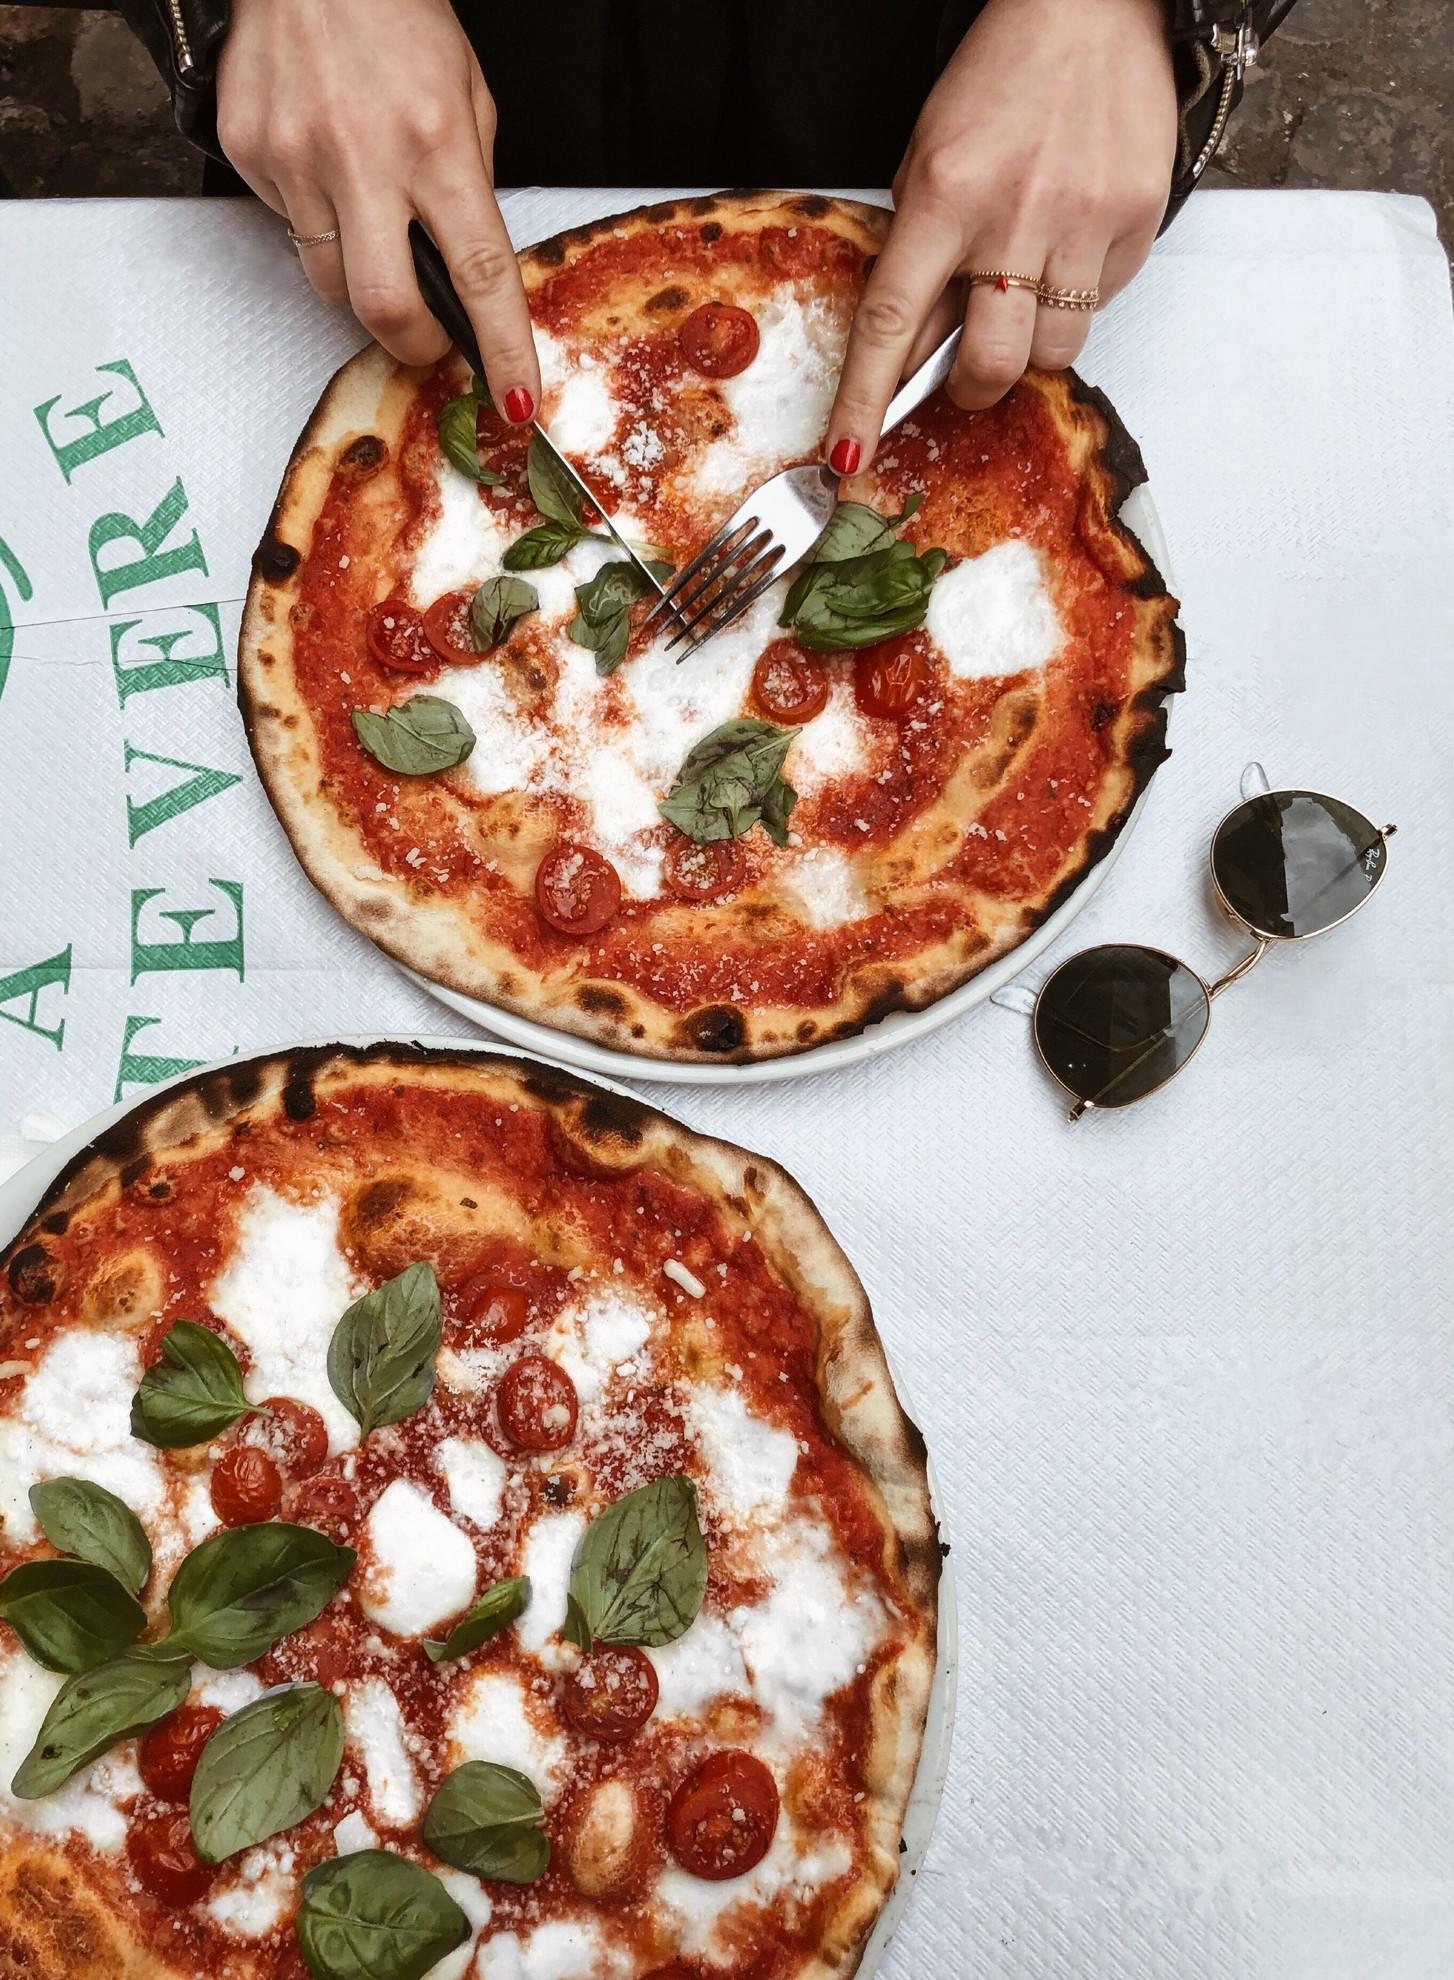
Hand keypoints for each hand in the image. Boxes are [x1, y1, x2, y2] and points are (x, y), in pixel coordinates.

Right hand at [217, 0, 538, 418]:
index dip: (500, 348)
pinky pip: (288, 226)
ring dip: (359, 274)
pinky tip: (322, 160)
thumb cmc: (393, 15)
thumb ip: (469, 186)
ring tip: (369, 214)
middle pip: (383, 305)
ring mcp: (296, 156)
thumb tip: (464, 270)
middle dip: (411, 341)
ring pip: (330, 279)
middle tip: (428, 335)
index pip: (478, 272)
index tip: (515, 399)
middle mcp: (362, 155)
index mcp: (435, 141)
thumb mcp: (466, 96)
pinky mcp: (249, 150)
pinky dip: (313, 215)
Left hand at [825, 0, 1176, 473]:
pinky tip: (1067, 244)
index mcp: (945, 196)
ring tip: (1024, 293)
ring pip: (1051, 351)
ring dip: (1029, 346)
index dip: (867, 400)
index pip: (892, 322)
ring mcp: (1081, 221)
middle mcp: (1014, 214)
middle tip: (965, 369)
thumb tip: (915, 351)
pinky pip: (1099, 304)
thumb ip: (920, 255)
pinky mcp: (1134, 221)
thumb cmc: (1003, 81)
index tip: (851, 452)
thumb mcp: (930, 160)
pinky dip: (1077, 296)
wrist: (1094, 10)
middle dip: (970, 386)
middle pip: (990, 364)